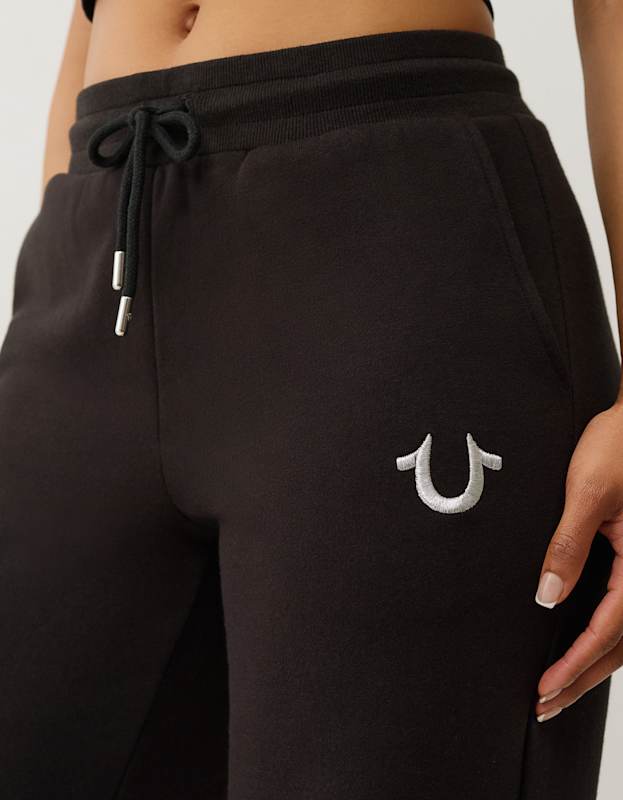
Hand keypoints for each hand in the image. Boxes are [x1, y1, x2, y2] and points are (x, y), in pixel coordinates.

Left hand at [534, 401, 622, 721]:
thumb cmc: (618, 446)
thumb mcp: (587, 493)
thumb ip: (568, 545)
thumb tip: (547, 595)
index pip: (608, 630)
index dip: (575, 665)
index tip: (544, 690)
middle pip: (621, 644)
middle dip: (582, 679)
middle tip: (544, 706)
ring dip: (594, 664)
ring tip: (560, 690)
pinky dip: (606, 637)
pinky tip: (584, 645)